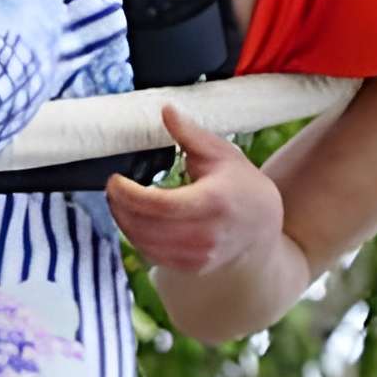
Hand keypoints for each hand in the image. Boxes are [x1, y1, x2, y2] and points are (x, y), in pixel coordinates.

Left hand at [106, 102, 287, 275]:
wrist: (263, 226)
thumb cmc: (240, 184)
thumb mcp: (220, 153)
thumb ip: (189, 133)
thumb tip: (165, 109)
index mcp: (214, 200)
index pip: (161, 205)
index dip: (130, 195)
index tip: (114, 180)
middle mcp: (207, 233)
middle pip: (148, 227)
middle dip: (121, 208)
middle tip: (113, 189)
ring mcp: (200, 255)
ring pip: (147, 244)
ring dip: (125, 224)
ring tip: (120, 203)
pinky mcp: (192, 267)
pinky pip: (154, 256)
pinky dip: (138, 238)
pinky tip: (134, 221)